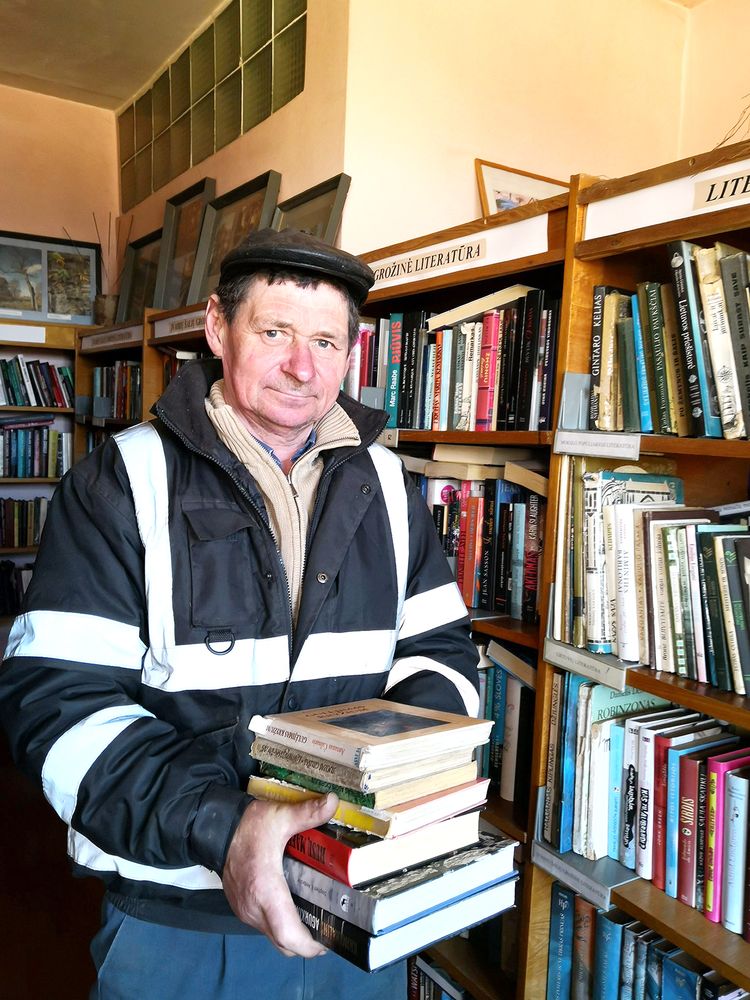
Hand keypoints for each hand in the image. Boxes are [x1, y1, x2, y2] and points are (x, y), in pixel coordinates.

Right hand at [222, 792, 338, 956]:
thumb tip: (333, 801)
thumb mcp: (280, 817)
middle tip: (329, 930)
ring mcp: (245, 911)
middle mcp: (254, 908)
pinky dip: (280, 927)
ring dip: (293, 936)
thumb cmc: (248, 827)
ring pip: (273, 937)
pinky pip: (264, 927)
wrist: (216, 829)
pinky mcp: (240, 908)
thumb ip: (308, 812)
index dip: (310, 945)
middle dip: (307, 945)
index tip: (329, 940)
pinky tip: (294, 909)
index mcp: (266, 890)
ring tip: (316, 919)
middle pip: (283, 944)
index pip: (288, 934)